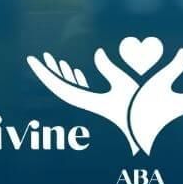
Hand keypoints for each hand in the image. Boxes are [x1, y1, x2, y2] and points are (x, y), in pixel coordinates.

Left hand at [26, 47, 140, 152]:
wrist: (150, 130)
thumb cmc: (139, 108)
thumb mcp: (125, 85)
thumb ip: (110, 69)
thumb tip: (97, 53)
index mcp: (87, 102)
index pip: (58, 87)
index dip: (44, 73)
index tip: (33, 61)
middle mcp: (87, 105)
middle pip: (60, 88)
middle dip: (49, 72)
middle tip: (37, 59)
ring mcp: (93, 106)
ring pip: (71, 90)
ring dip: (63, 75)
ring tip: (55, 62)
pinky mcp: (101, 105)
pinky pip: (82, 93)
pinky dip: (76, 81)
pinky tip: (75, 73)